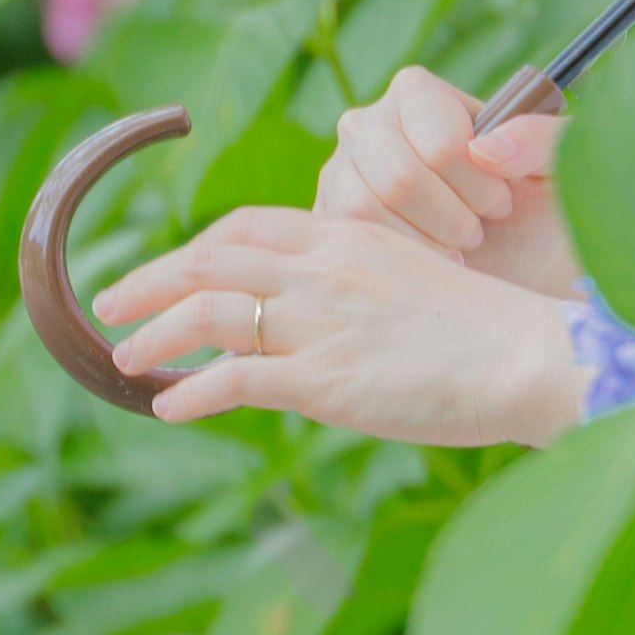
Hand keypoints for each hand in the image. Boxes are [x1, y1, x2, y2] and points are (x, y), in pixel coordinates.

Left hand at [99, 204, 585, 444]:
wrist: (527, 357)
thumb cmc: (488, 329)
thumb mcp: (414, 280)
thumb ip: (358, 284)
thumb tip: (316, 313)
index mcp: (346, 237)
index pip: (246, 226)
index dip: (195, 247)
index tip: (168, 265)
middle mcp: (323, 270)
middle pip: (211, 259)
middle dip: (150, 279)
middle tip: (107, 300)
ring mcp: (320, 322)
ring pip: (209, 313)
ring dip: (153, 334)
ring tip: (122, 357)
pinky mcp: (323, 379)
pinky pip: (234, 379)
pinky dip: (190, 392)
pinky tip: (169, 408)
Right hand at [315, 67, 578, 296]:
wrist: (513, 270)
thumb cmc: (539, 211)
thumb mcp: (561, 170)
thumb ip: (545, 140)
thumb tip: (488, 148)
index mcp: (417, 93)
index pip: (440, 142)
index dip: (479, 183)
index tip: (502, 202)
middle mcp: (367, 123)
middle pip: (400, 179)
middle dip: (453, 219)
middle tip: (479, 231)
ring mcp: (339, 171)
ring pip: (367, 212)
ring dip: (425, 242)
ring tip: (456, 248)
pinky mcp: (327, 219)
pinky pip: (348, 242)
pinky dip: (398, 261)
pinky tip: (427, 266)